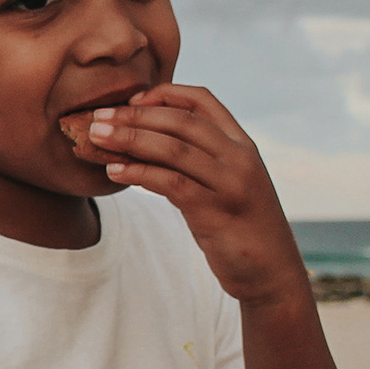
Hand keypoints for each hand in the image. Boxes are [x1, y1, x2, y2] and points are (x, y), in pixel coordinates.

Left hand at [87, 85, 307, 304]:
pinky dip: (139, 173)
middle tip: (99, 116)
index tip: (132, 100)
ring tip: (97, 137)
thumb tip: (147, 145)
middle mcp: (239, 158)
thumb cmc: (241, 230)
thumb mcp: (226, 186)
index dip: (164, 94)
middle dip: (135, 115)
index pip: (202, 101)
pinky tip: (115, 170)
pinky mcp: (216, 212)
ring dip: (129, 139)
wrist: (272, 274)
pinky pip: (171, 183)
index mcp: (242, 145)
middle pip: (181, 121)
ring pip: (173, 149)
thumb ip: (199, 162)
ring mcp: (230, 184)